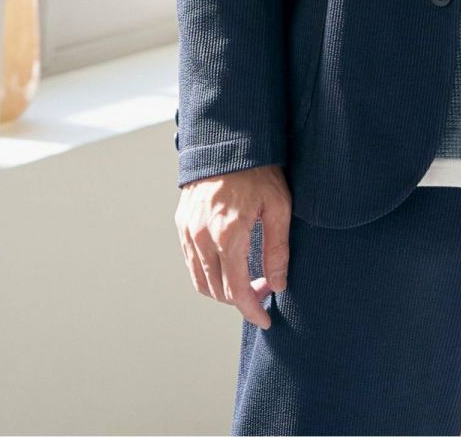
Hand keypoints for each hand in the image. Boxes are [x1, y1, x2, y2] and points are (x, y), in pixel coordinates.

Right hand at [175, 164, 291, 328]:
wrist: (228, 141)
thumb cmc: (259, 170)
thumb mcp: (278, 206)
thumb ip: (277, 249)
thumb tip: (278, 284)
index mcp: (228, 234)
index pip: (237, 291)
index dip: (252, 310)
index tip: (265, 319)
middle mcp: (202, 236)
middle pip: (218, 291)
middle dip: (242, 300)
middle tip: (264, 291)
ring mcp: (188, 230)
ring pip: (201, 281)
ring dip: (223, 291)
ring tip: (248, 281)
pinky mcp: (182, 223)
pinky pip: (192, 262)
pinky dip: (208, 274)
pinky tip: (229, 265)